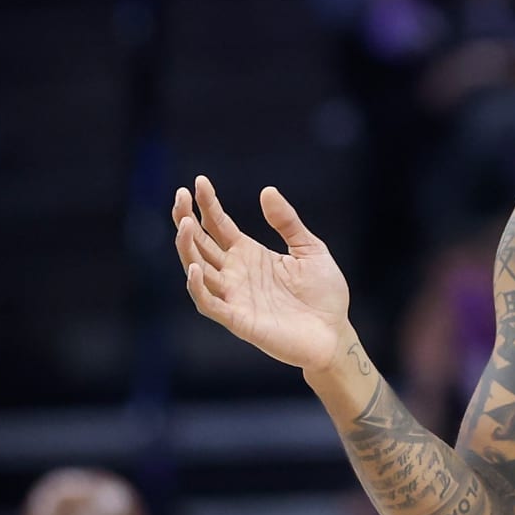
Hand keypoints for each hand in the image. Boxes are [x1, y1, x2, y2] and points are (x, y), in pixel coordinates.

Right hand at [173, 176, 350, 374]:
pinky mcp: (238, 320)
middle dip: (186, 220)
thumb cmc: (324, 294)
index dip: (206, 204)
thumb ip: (288, 222)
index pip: (218, 225)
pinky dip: (199, 287)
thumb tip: (267, 191)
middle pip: (200, 243)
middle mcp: (235, 273)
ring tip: (185, 224)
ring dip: (187, 248)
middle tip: (180, 196)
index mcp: (249, 254)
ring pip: (197, 269)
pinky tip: (197, 267)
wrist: (335, 333)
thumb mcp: (311, 249)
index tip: (199, 182)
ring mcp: (234, 296)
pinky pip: (209, 303)